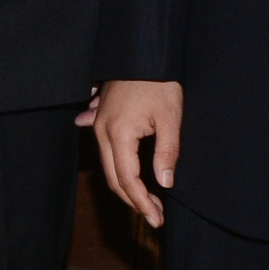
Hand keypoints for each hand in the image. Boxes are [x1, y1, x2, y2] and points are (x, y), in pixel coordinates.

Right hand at [88, 78, 183, 224]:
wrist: (142, 51)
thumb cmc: (158, 81)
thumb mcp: (170, 116)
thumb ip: (167, 152)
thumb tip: (165, 183)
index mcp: (119, 134)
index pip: (128, 180)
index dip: (142, 203)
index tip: (157, 218)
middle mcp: (102, 132)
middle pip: (113, 178)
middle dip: (134, 200)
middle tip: (155, 215)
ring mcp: (98, 124)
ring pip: (108, 165)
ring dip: (126, 184)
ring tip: (147, 198)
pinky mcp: (101, 117)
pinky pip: (103, 148)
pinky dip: (114, 165)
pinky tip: (120, 170)